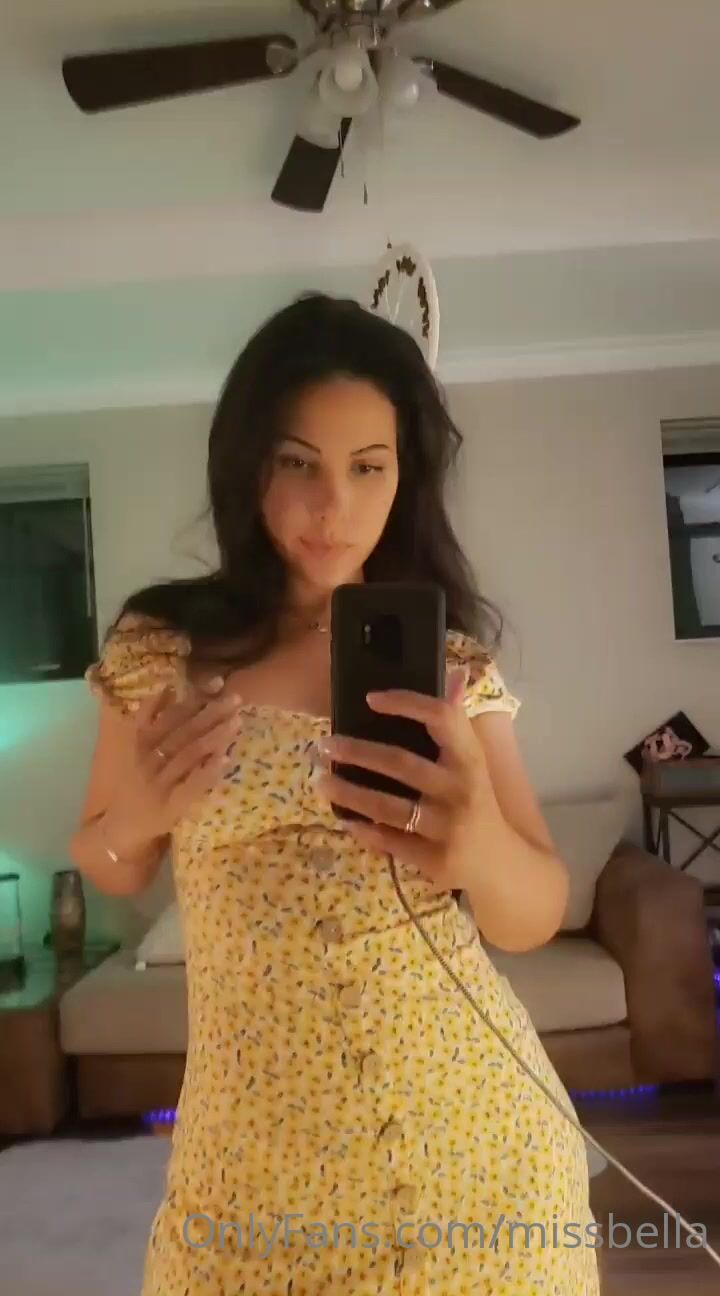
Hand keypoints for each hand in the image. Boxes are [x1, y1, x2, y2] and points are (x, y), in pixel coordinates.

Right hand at [102, 682, 243, 851]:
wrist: (120, 827)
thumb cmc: (135, 782)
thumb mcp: (136, 748)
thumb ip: (150, 719)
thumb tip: (170, 687)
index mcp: (142, 742)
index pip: (170, 714)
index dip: (193, 697)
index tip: (217, 682)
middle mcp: (150, 759)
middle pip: (184, 732)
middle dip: (211, 713)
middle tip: (236, 699)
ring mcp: (160, 782)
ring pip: (189, 755)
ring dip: (214, 737)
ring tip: (236, 722)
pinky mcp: (171, 805)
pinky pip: (192, 786)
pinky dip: (208, 772)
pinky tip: (226, 760)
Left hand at [314, 667, 502, 890]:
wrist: (501, 862)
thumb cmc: (479, 802)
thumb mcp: (474, 761)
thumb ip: (457, 721)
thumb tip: (455, 674)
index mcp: (470, 759)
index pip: (441, 718)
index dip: (406, 703)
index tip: (371, 698)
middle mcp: (460, 789)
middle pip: (401, 763)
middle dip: (357, 752)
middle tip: (324, 745)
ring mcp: (447, 827)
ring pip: (389, 807)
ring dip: (349, 793)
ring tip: (319, 782)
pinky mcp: (435, 860)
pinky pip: (391, 842)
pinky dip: (365, 831)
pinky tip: (344, 820)